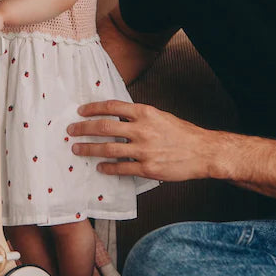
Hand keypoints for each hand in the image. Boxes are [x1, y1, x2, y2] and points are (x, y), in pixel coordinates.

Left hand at [67, 100, 219, 181]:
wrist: (203, 152)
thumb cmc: (183, 134)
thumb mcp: (160, 116)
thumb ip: (139, 116)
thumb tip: (117, 117)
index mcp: (145, 113)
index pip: (111, 107)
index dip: (92, 109)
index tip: (80, 112)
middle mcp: (142, 129)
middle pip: (103, 127)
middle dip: (83, 129)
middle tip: (71, 132)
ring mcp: (144, 150)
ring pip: (107, 149)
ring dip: (89, 149)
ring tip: (77, 150)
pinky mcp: (147, 168)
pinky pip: (120, 168)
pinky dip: (107, 167)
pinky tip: (100, 167)